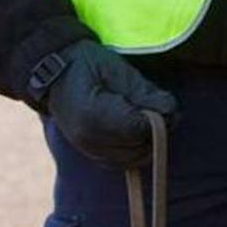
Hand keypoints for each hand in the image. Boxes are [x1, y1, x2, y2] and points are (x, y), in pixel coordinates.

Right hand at [45, 40, 177, 166]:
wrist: (56, 74)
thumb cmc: (89, 65)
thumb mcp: (120, 71)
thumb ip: (146, 94)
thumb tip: (170, 112)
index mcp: (93, 116)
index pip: (138, 130)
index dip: (158, 119)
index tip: (162, 103)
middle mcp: (89, 140)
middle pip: (139, 149)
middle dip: (156, 132)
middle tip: (158, 109)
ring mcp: (88, 151)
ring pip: (133, 159)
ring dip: (148, 142)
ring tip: (146, 117)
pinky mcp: (93, 155)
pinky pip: (123, 160)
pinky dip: (136, 147)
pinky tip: (136, 128)